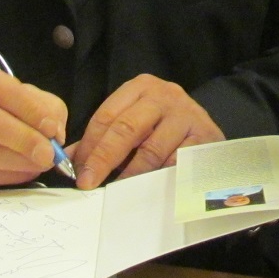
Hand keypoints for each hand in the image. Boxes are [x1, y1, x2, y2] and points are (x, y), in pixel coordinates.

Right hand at [0, 60, 68, 188]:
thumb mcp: (14, 91)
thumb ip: (42, 105)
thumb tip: (55, 134)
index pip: (0, 89)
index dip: (30, 110)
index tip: (52, 129)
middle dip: (23, 139)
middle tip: (48, 154)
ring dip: (17, 162)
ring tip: (39, 164)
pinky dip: (6, 177)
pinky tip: (21, 172)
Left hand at [71, 75, 223, 188]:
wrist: (206, 125)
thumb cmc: (164, 123)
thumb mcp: (134, 119)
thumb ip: (104, 136)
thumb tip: (72, 159)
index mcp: (140, 88)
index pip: (107, 115)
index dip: (89, 145)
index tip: (78, 170)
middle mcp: (164, 96)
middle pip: (126, 129)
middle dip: (103, 159)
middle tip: (89, 182)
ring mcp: (187, 115)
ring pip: (151, 150)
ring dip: (130, 174)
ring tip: (117, 189)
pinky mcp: (205, 137)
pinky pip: (176, 163)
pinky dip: (159, 177)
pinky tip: (149, 187)